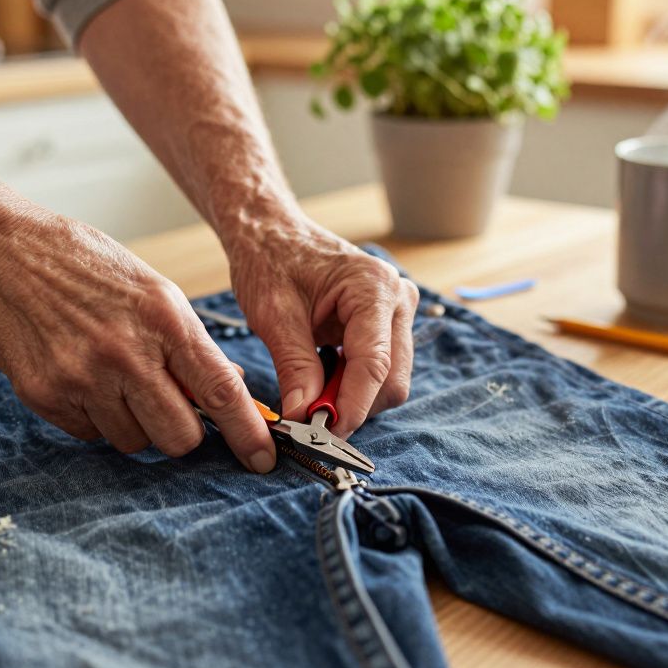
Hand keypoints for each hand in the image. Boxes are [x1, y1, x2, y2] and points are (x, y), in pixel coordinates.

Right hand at [0, 204, 274, 471]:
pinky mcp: (47, 396)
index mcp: (163, 319)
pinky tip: (80, 376)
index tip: (263, 459)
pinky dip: (94, 417)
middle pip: (179, 437)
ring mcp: (83, 378)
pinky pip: (90, 435)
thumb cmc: (82, 264)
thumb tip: (227, 387)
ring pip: (134, 442)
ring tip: (112, 377)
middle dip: (182, 433)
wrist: (0, 252)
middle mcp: (126, 353)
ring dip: (133, 423)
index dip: (247, 432)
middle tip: (169, 407)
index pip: (220, 391)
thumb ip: (188, 342)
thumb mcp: (152, 290)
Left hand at [226, 215, 419, 436]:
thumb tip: (303, 416)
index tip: (324, 434)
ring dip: (352, 399)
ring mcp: (397, 312)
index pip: (374, 364)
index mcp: (372, 287)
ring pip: (389, 381)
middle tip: (309, 422)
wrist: (272, 232)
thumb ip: (294, 367)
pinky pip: (380, 371)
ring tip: (309, 396)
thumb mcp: (273, 314)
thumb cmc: (270, 260)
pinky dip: (352, 386)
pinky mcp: (387, 326)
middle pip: (391, 379)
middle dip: (353, 406)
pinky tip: (321, 380)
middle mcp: (397, 298)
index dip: (351, 406)